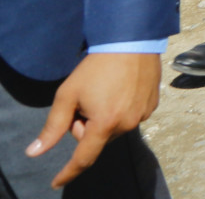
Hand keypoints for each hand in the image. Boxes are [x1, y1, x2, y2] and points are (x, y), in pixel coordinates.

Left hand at [28, 52, 159, 187]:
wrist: (132, 40)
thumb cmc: (97, 67)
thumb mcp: (68, 94)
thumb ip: (52, 127)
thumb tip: (34, 152)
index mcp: (105, 124)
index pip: (84, 158)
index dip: (68, 172)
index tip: (57, 182)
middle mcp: (127, 124)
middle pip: (98, 138)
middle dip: (87, 125)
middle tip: (86, 101)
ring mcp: (142, 115)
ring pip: (114, 128)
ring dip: (104, 118)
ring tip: (106, 91)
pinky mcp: (152, 106)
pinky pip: (130, 117)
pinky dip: (121, 110)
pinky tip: (121, 89)